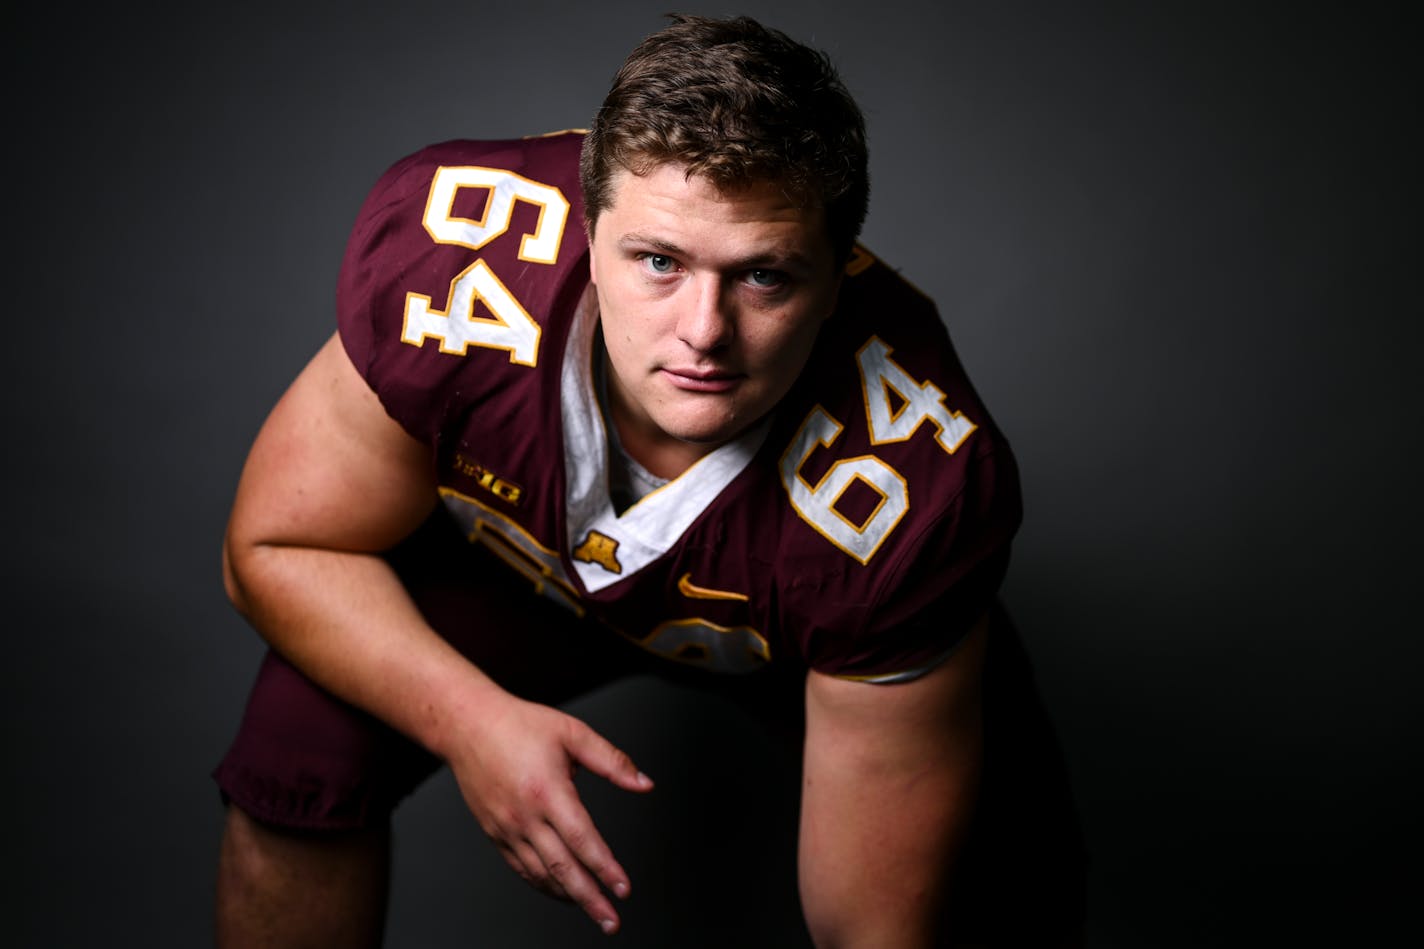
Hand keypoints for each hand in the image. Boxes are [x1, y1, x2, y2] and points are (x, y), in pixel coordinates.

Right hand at [446, 692, 653, 934]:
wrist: (467, 726)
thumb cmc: (520, 725)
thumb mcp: (573, 732)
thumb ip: (612, 761)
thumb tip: (644, 783)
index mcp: (548, 790)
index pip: (582, 839)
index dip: (605, 868)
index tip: (624, 888)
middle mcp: (525, 815)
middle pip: (562, 868)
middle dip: (590, 899)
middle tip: (612, 921)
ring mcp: (507, 828)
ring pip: (540, 874)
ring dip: (568, 896)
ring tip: (593, 911)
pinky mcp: (494, 833)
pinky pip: (521, 868)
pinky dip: (543, 884)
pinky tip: (561, 891)